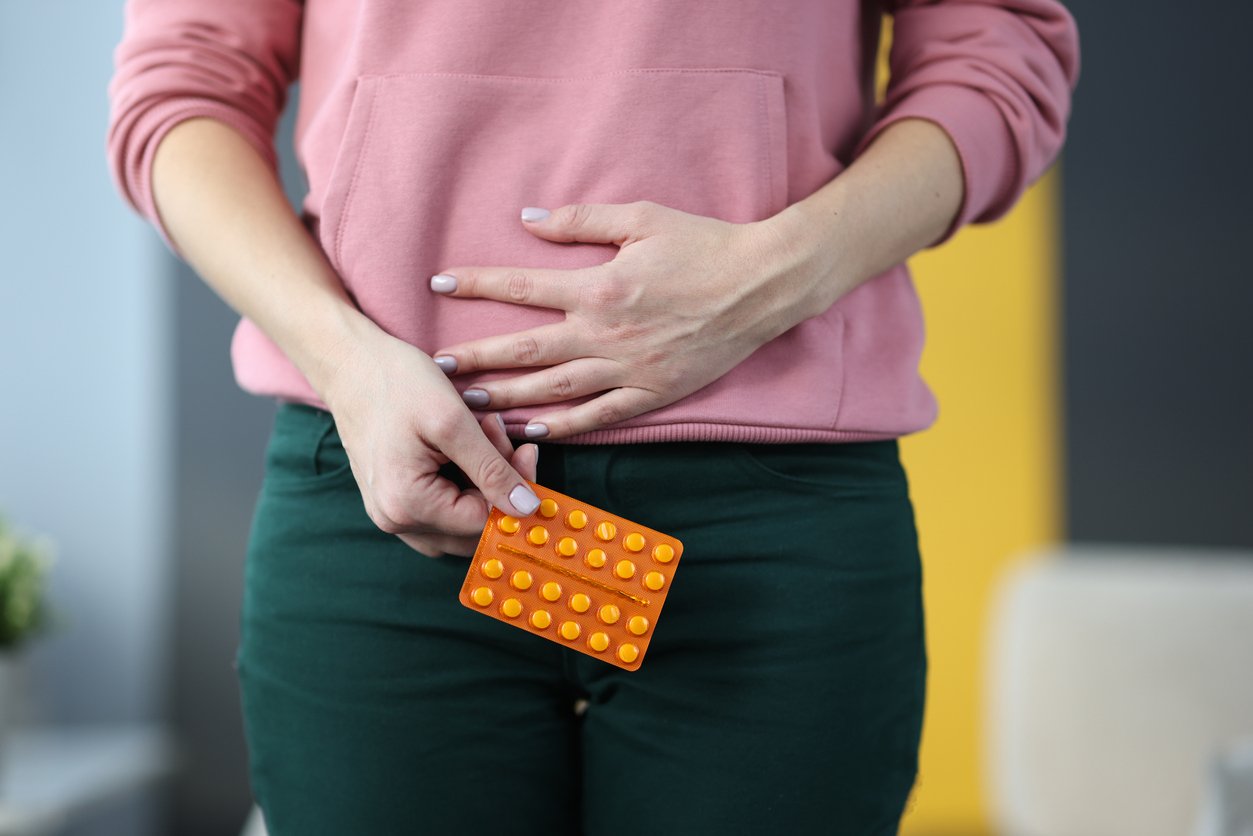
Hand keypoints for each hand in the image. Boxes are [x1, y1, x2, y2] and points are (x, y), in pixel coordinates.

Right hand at [318, 320, 541, 557]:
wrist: (350, 363)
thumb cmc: (396, 383)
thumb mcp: (453, 422)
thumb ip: (493, 470)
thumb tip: (529, 510)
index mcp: (407, 506)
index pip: (485, 521)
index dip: (514, 489)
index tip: (525, 448)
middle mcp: (395, 521)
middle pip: (473, 527)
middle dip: (499, 485)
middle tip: (501, 435)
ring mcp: (391, 514)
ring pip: (461, 519)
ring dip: (484, 482)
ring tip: (482, 434)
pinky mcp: (394, 500)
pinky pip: (443, 508)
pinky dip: (464, 482)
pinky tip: (465, 447)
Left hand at [428, 201, 831, 438]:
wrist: (762, 286)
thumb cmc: (704, 245)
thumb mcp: (642, 217)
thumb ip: (582, 220)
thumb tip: (529, 219)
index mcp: (598, 287)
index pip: (521, 286)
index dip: (476, 284)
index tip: (438, 284)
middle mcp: (605, 334)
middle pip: (525, 350)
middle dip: (476, 359)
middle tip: (436, 370)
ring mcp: (628, 370)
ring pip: (554, 390)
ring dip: (507, 399)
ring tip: (469, 407)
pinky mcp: (652, 394)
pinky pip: (599, 416)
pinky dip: (563, 427)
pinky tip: (532, 432)